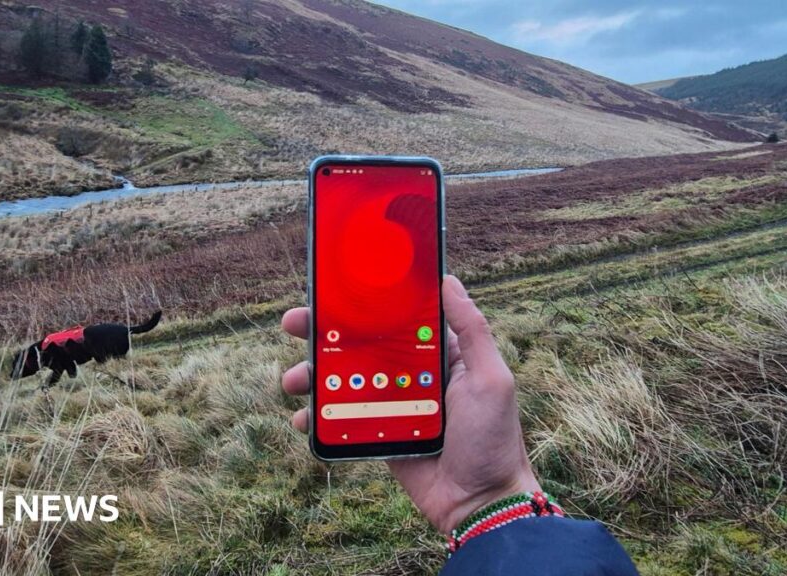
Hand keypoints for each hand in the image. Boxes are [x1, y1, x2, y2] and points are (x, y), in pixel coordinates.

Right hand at [280, 275, 540, 532]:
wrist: (480, 503)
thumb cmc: (494, 438)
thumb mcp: (491, 378)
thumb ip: (472, 330)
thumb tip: (449, 281)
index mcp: (437, 352)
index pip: (394, 316)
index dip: (363, 301)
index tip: (332, 288)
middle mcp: (411, 372)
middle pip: (360, 343)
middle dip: (322, 332)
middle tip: (294, 324)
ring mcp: (392, 403)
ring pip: (343, 380)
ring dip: (312, 375)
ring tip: (292, 381)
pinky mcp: (378, 433)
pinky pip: (342, 419)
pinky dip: (318, 417)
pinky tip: (302, 419)